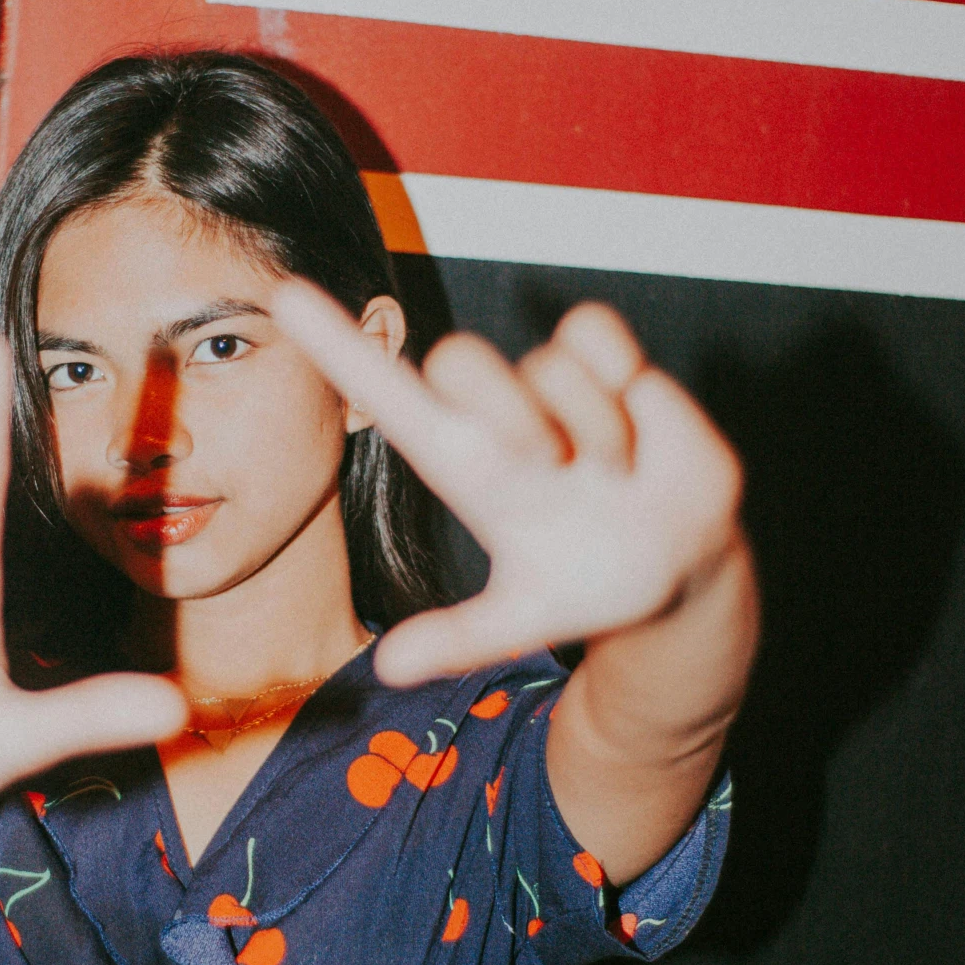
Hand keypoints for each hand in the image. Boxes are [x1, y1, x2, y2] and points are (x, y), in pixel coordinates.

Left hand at [272, 283, 743, 686]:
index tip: (285, 297)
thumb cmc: (584, 581)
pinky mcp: (610, 362)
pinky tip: (634, 424)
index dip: (337, 347)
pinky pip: (595, 335)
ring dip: (590, 430)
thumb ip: (458, 639)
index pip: (385, 395)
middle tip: (555, 470)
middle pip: (460, 361)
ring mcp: (551, 385)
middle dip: (512, 418)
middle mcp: (497, 415)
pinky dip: (621, 379)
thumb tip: (388, 667)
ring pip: (548, 367)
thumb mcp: (522, 620)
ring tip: (610, 472)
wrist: (679, 566)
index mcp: (464, 464)